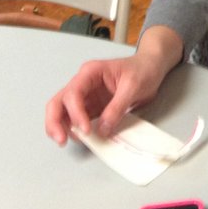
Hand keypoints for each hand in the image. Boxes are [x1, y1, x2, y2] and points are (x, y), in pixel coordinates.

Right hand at [44, 25, 182, 144]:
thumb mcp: (133, 86)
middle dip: (55, 122)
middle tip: (62, 140)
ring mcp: (86, 97)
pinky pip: (77, 121)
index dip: (75, 113)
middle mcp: (83, 84)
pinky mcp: (92, 108)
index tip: (86, 129)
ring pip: (62, 113)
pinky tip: (83, 139)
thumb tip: (103, 130)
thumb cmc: (143, 70)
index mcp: (90, 72)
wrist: (152, 67)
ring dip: (62, 128)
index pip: (73, 93)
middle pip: (58, 102)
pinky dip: (75, 131)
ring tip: (73, 141)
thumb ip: (117, 107)